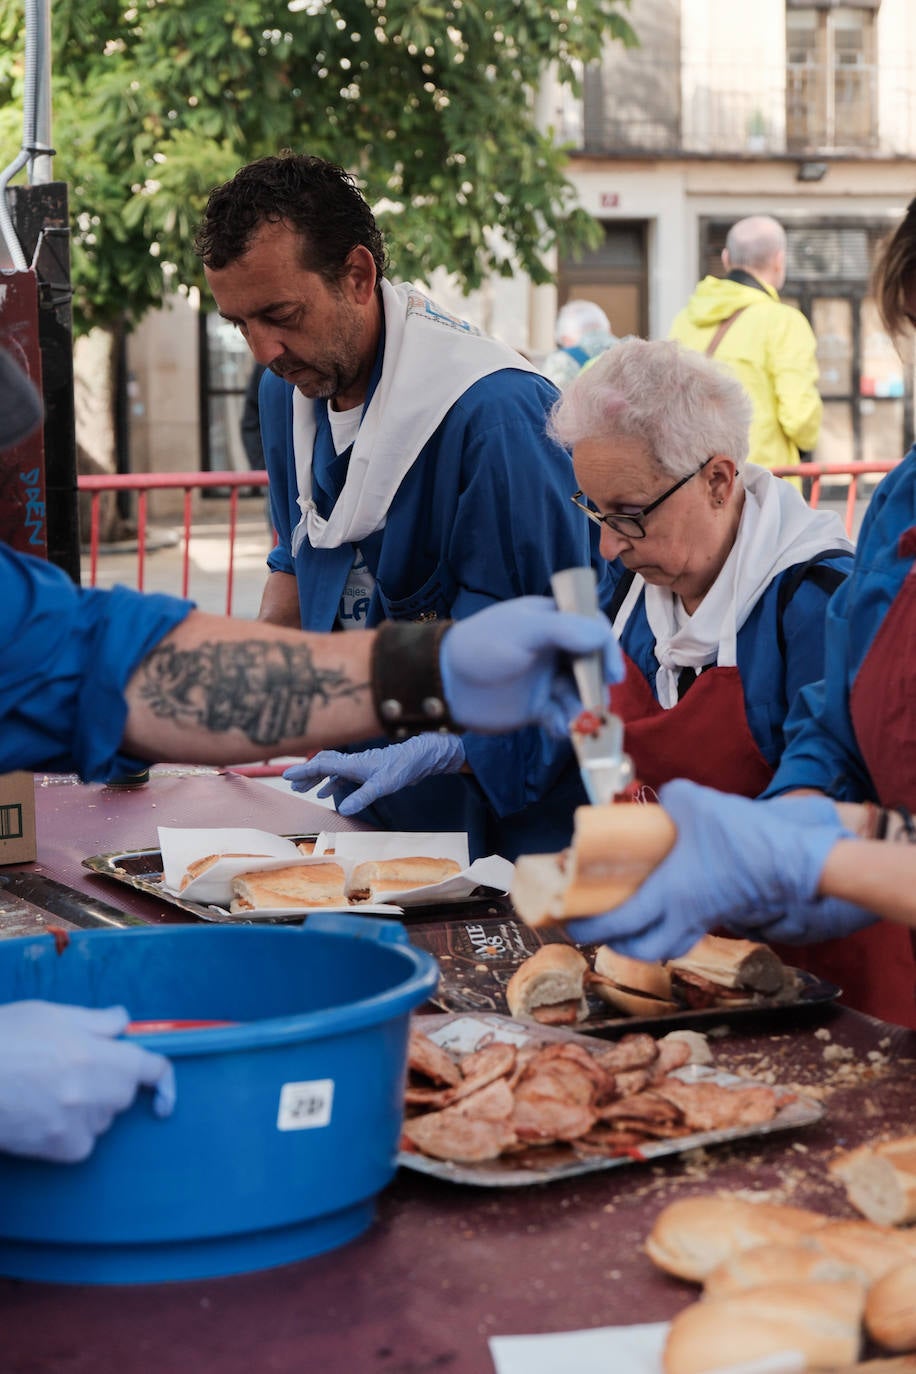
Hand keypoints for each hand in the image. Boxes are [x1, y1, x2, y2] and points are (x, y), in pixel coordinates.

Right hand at [0, 1001, 175, 1162]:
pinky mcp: (58, 1149)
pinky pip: (81, 1143)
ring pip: (102, 1119)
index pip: (152, 1068)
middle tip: (74, 1067)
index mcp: (100, 1055)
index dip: (161, 1075)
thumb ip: (97, 1021)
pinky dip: (70, 1132)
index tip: (163, 1088)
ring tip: (47, 1088)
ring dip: (89, 1107)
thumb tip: (123, 1022)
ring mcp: (78, 1124)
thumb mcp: (52, 1014)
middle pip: (125, 1093)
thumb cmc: (5, 1037)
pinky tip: (42, 1114)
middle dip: (111, 1081)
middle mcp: (96, 1093)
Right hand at [284, 734, 465, 814]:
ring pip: (332, 770)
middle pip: (323, 765)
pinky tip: (327, 793)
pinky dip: (332, 783)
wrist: (420, 757)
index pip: (321, 765)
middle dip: (307, 774)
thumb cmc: (402, 767)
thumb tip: (343, 810)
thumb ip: (362, 797)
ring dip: (317, 779)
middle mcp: (353, 762)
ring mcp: (359, 766)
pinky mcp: (367, 771)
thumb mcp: (382, 785)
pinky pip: (343, 776)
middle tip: (292, 784)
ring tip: (303, 789)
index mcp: (352, 764)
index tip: (287, 775)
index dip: (303, 771)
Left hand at [439, 596, 623, 735]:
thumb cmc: (484, 646)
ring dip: (581, 710)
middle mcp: (556, 650)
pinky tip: (555, 729)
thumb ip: (566, 630)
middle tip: (596, 704)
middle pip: (592, 667)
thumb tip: (603, 636)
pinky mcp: (538, 708)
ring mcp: (548, 680)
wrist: (447, 682)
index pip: (594, 630)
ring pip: (580, 696)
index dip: (607, 650)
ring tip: (573, 721)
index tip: (612, 673)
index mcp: (554, 622)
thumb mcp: (525, 630)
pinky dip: (564, 725)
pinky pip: (562, 718)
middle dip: (596, 686)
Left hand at [566, 780, 871, 961]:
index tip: (570, 921)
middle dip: (618, 945)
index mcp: (669, 894)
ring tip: (634, 917)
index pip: (619, 922)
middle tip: (603, 926)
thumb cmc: (742, 835)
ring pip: (669, 944)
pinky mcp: (727, 912)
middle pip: (643, 950)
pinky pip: (691, 928)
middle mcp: (685, 914)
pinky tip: (673, 899)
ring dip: (647, 938)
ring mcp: (708, 917)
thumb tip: (665, 800)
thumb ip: (672, 799)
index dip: (591, 926)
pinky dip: (674, 922)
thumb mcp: (696, 802)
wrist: (794, 861)